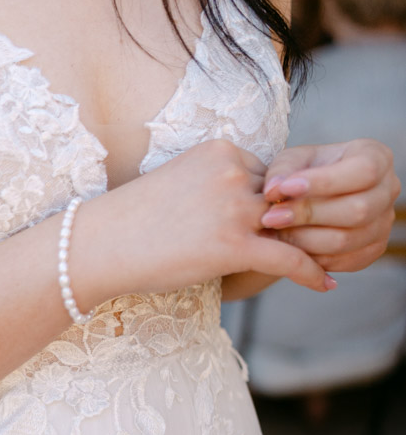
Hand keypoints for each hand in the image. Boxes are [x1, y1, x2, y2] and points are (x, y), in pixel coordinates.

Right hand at [100, 138, 333, 297]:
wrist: (101, 244)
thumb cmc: (131, 221)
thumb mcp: (179, 184)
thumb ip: (214, 187)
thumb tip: (236, 207)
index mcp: (220, 150)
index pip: (268, 173)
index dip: (275, 201)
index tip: (283, 221)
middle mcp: (232, 172)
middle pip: (284, 197)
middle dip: (297, 222)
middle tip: (324, 241)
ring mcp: (234, 208)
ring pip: (290, 225)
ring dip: (313, 245)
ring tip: (333, 260)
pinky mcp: (233, 244)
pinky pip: (287, 258)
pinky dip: (311, 272)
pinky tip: (326, 284)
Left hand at [260, 139, 400, 272]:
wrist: (310, 197)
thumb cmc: (303, 172)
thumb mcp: (291, 161)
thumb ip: (281, 171)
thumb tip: (273, 190)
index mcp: (376, 156)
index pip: (364, 171)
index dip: (324, 182)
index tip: (285, 188)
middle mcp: (389, 190)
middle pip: (358, 210)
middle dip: (309, 215)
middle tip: (271, 218)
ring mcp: (384, 223)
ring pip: (347, 240)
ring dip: (305, 240)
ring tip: (275, 233)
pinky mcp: (373, 249)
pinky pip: (343, 261)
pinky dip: (312, 259)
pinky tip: (288, 248)